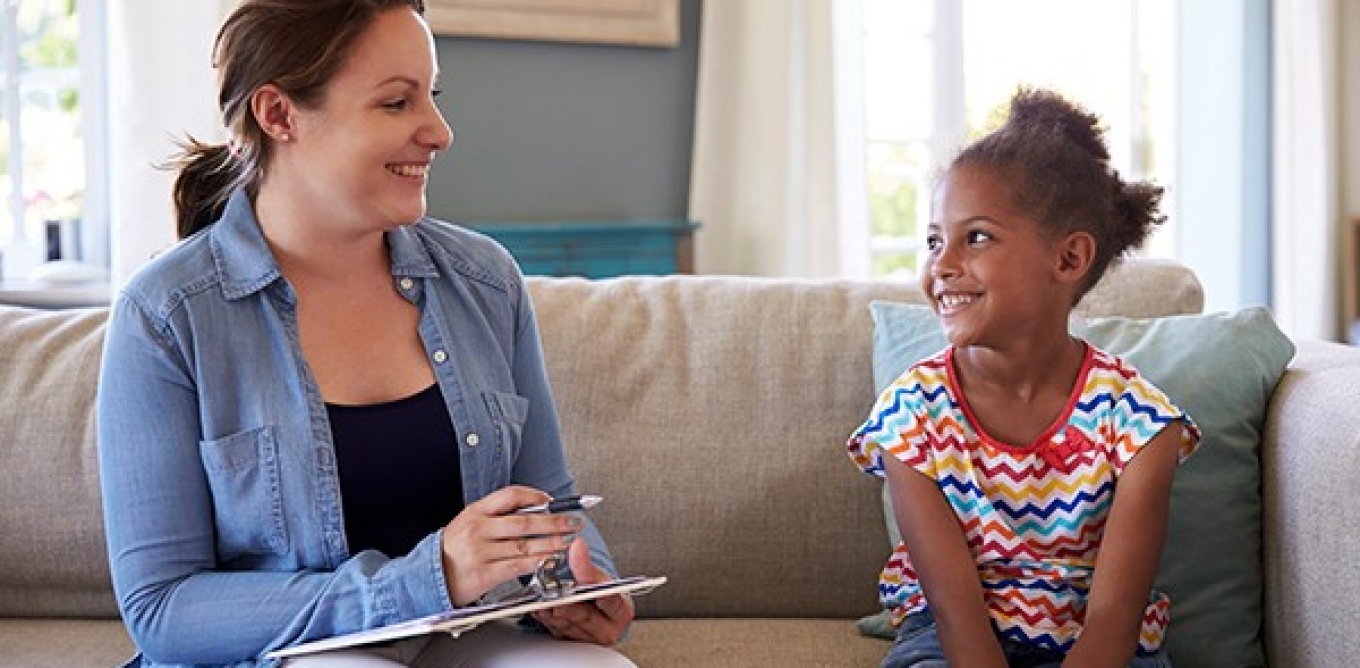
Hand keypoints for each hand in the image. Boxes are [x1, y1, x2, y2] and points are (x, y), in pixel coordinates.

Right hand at [440, 486, 582, 605]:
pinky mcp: (485, 574)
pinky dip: (538, 562)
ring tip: (568, 541)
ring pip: (525, 545)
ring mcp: (481, 552)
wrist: (430, 578)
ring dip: (552, 543)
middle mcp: (479, 529)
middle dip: (554, 522)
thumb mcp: (469, 523)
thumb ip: (496, 516)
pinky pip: (518, 566)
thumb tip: (533, 510)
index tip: (552, 501)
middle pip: (524, 521)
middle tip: (573, 522)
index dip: (535, 496)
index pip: (510, 496)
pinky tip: (550, 559)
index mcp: (476, 512)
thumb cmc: (453, 551)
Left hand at [530, 538, 634, 644]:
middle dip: (567, 603)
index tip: (581, 580)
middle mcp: (608, 631)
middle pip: (585, 616)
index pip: (610, 601)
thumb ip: (587, 564)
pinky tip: (538, 606)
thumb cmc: (603, 590)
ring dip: (552, 610)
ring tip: (541, 597)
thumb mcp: (599, 575)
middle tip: (554, 594)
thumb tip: (577, 546)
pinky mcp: (571, 642)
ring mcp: (588, 639)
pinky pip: (555, 630)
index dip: (595, 590)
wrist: (597, 605)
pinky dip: (546, 617)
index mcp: (621, 612)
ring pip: (567, 625)